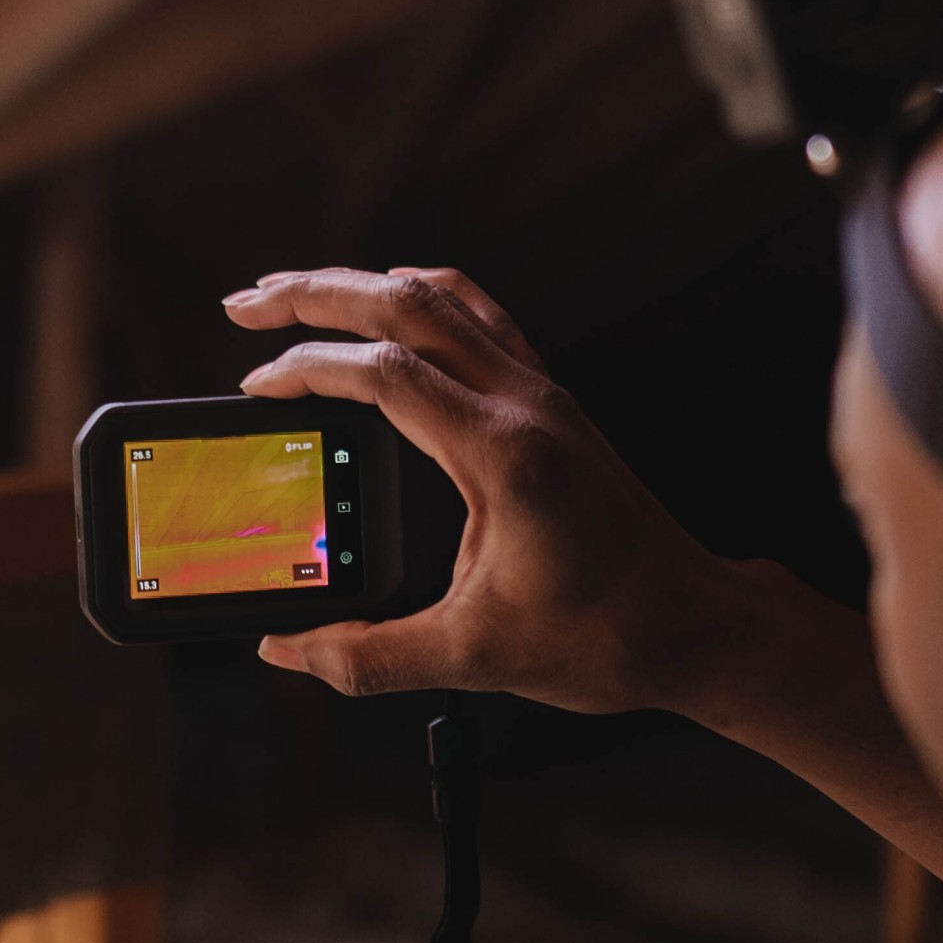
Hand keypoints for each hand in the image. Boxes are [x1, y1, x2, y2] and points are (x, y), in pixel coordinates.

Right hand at [224, 267, 735, 713]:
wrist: (697, 627)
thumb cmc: (607, 636)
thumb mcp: (474, 657)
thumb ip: (367, 657)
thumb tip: (286, 652)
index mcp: (503, 453)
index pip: (387, 372)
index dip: (309, 367)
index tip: (257, 385)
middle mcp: (526, 405)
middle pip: (411, 304)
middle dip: (317, 294)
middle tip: (245, 305)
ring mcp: (544, 396)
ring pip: (446, 299)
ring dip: (366, 285)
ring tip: (298, 295)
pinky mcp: (552, 406)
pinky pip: (480, 320)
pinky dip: (420, 300)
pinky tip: (387, 315)